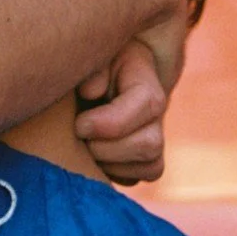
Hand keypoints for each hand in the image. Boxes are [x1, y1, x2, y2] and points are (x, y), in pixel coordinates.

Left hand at [75, 41, 167, 184]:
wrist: (100, 77)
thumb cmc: (92, 66)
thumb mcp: (93, 57)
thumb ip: (93, 69)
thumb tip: (90, 92)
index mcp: (146, 83)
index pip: (146, 105)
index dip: (109, 123)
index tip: (79, 125)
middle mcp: (157, 115)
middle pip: (149, 144)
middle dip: (108, 148)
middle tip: (80, 138)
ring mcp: (155, 139)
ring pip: (149, 167)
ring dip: (111, 164)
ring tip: (86, 147)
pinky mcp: (146, 160)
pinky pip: (139, 178)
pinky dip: (115, 174)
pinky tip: (95, 157)